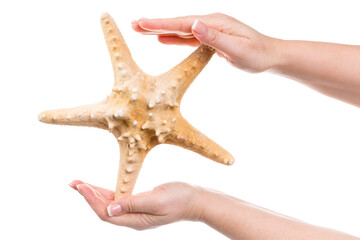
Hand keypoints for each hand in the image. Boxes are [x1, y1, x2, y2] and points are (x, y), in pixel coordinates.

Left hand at [69, 180, 203, 229]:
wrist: (195, 199)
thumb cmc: (179, 199)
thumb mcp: (157, 201)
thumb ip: (133, 204)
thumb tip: (109, 209)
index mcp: (135, 220)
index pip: (106, 213)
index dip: (92, 200)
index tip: (81, 186)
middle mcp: (132, 218)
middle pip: (104, 210)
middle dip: (88, 196)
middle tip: (73, 183)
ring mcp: (136, 211)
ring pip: (109, 204)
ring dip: (94, 194)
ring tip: (79, 184)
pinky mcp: (140, 203)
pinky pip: (118, 199)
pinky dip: (106, 192)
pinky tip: (98, 188)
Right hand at [132, 13, 279, 72]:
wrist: (270, 57)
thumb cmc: (257, 55)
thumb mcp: (237, 49)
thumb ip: (214, 38)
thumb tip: (194, 24)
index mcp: (214, 23)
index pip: (182, 23)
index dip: (160, 24)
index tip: (141, 23)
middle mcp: (210, 23)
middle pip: (177, 23)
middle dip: (154, 24)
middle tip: (133, 24)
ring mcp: (210, 30)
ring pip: (180, 30)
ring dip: (160, 30)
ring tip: (141, 30)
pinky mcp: (211, 39)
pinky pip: (188, 38)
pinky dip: (173, 38)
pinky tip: (163, 39)